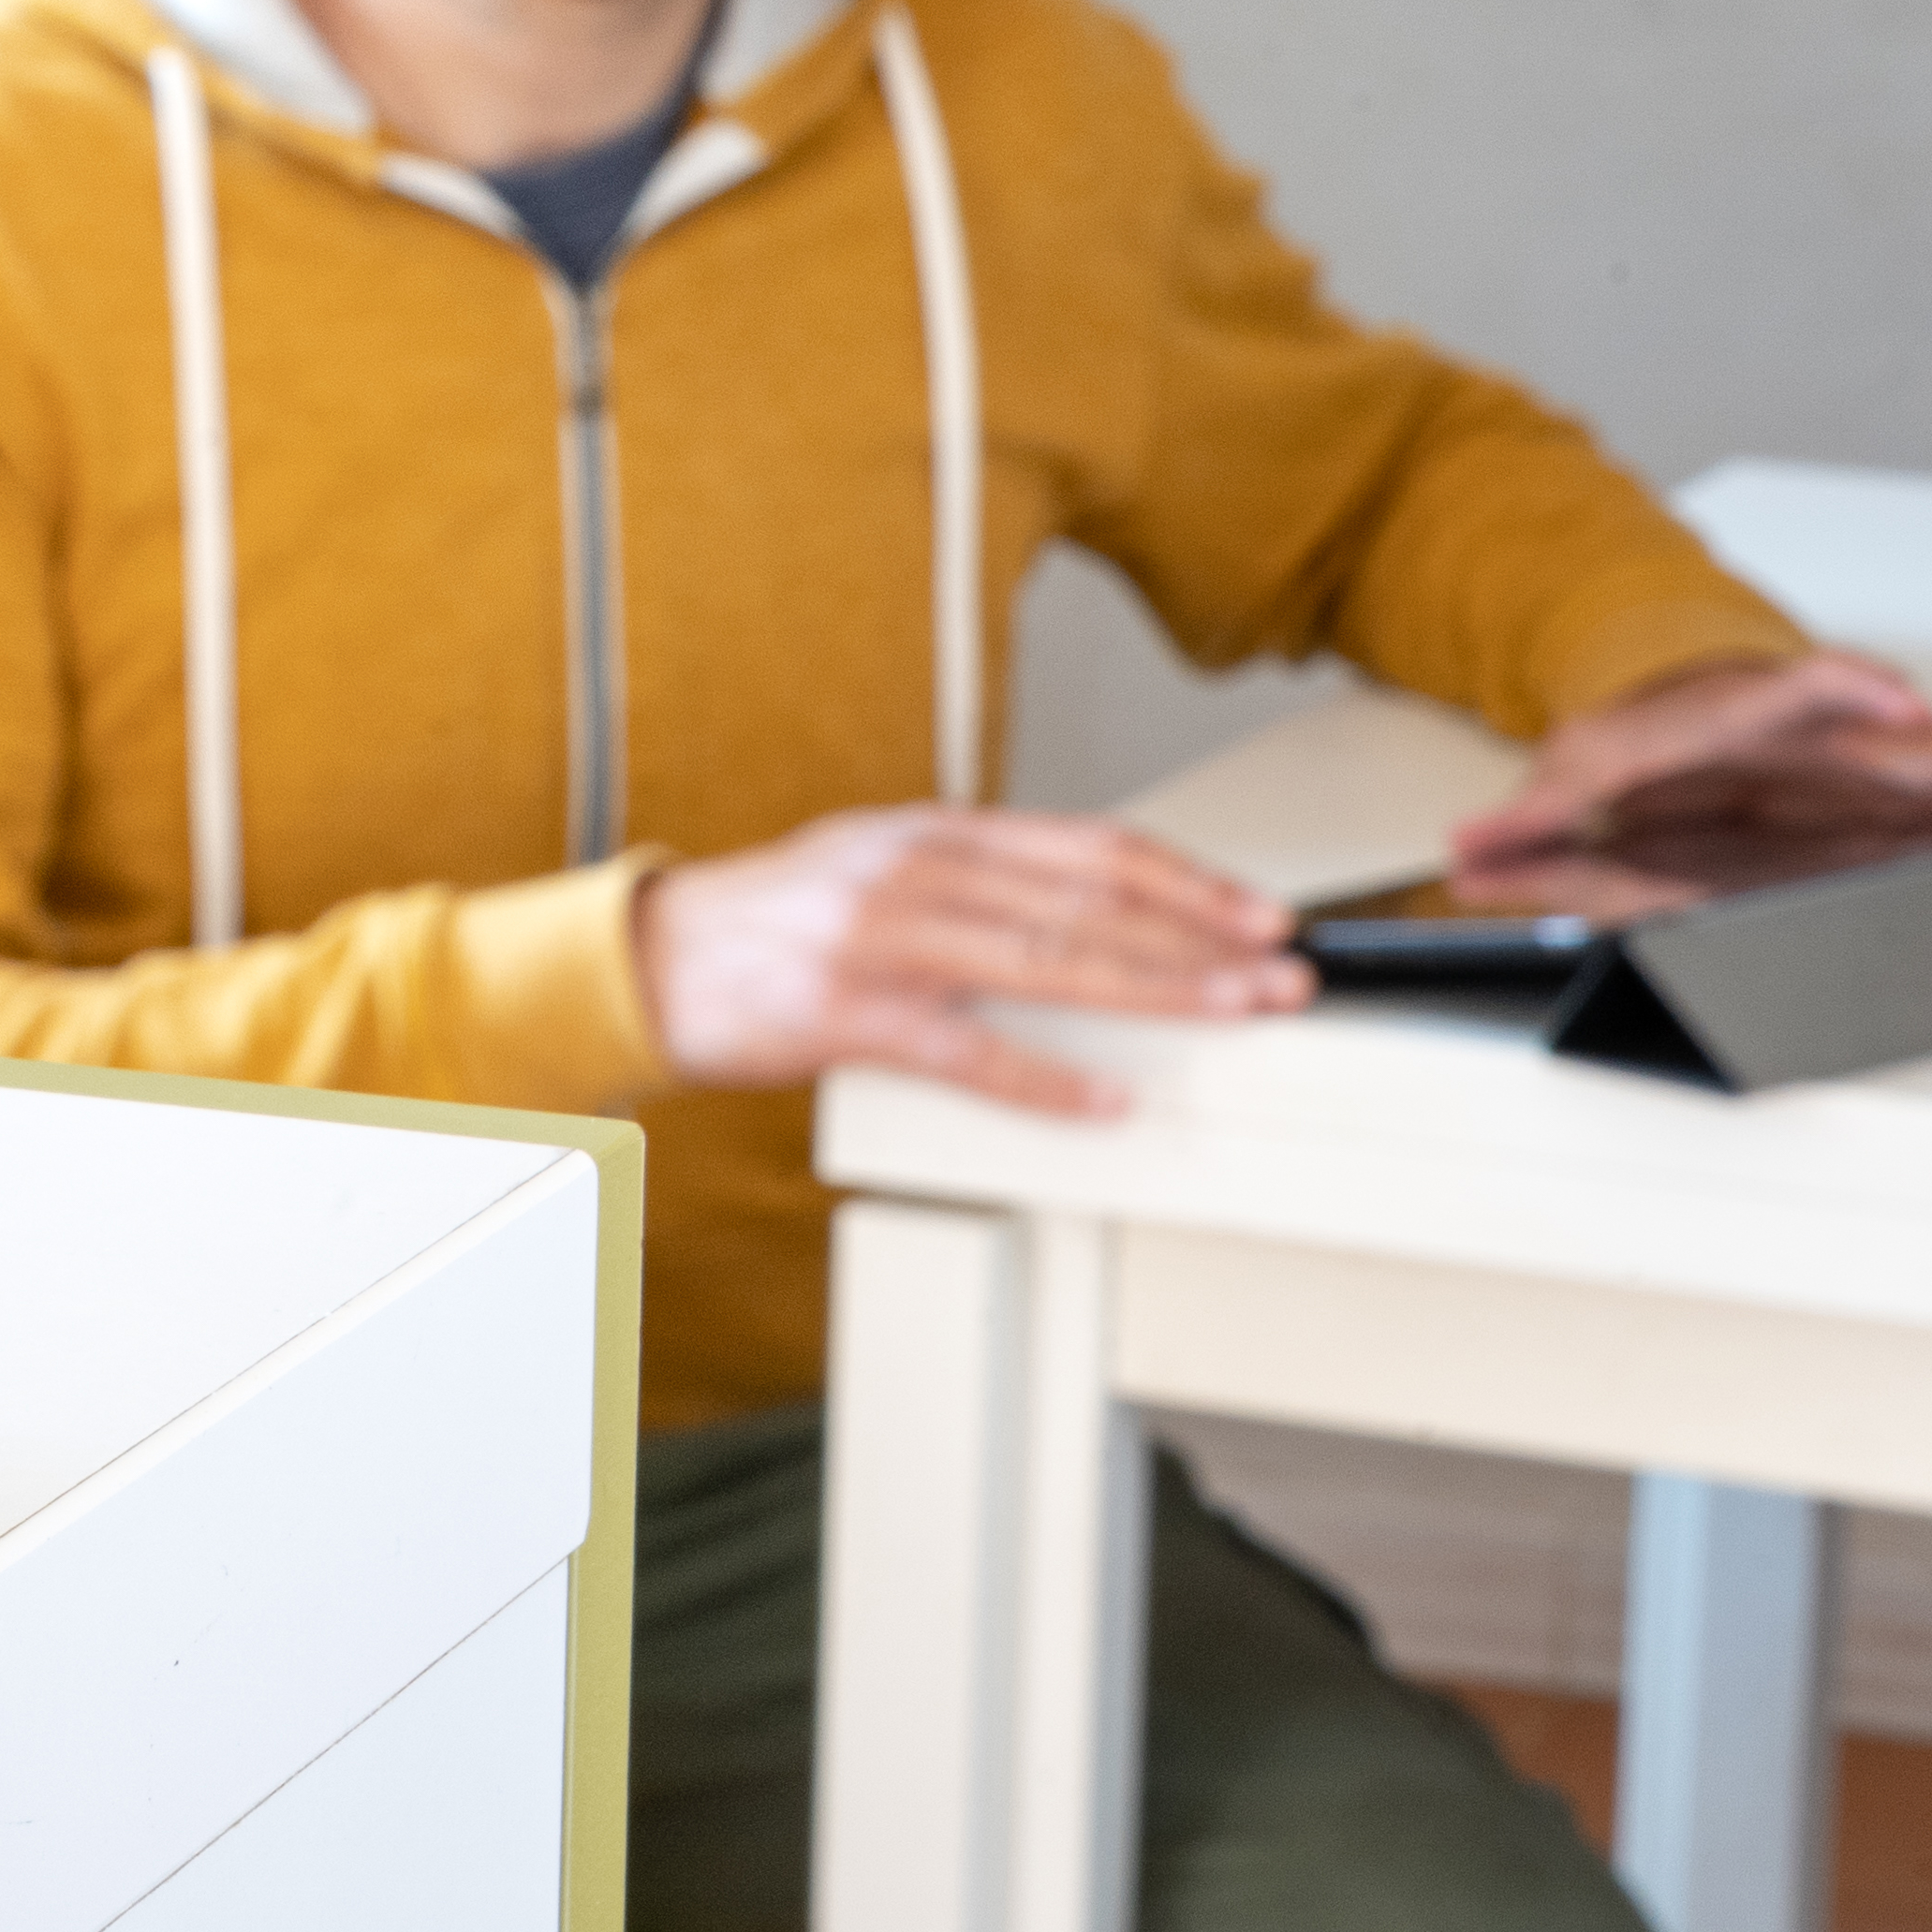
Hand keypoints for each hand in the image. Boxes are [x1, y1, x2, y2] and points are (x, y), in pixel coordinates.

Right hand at [629, 805, 1311, 1119]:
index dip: (1185, 879)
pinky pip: (967, 1052)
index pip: (1087, 846)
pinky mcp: (848, 1016)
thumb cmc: (770, 925)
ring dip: (1157, 991)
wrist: (651, 959)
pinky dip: (1046, 1080)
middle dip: (1200, 938)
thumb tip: (1096, 916)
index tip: (1258, 911)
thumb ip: (976, 884)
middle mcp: (914, 872)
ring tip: (1230, 1013)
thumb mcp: (877, 871)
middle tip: (1281, 970)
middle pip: (1087, 901)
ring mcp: (881, 942)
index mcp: (931, 832)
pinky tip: (1106, 1100)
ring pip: (1048, 961)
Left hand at [1447, 649, 1931, 879]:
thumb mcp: (1571, 776)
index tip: (1896, 694)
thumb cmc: (1633, 750)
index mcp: (1739, 714)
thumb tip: (1468, 849)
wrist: (1665, 715)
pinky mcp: (1892, 803)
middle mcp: (1818, 733)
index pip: (1797, 691)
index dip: (1848, 688)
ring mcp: (1865, 766)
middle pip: (1907, 736)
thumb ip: (1526, 821)